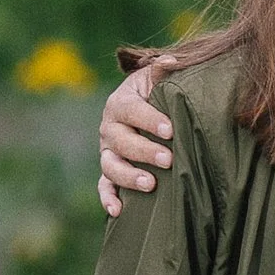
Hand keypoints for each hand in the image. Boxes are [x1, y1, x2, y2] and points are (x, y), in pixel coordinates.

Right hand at [98, 61, 177, 217]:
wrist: (151, 109)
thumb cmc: (160, 93)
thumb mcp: (161, 78)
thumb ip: (164, 71)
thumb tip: (170, 63)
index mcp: (121, 102)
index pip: (131, 110)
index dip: (149, 119)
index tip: (170, 130)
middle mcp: (110, 127)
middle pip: (120, 141)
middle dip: (144, 151)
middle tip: (168, 160)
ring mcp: (108, 151)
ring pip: (111, 165)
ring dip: (128, 176)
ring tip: (151, 185)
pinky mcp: (110, 171)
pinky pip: (104, 186)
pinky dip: (108, 198)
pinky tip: (118, 211)